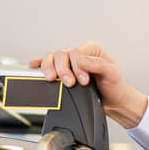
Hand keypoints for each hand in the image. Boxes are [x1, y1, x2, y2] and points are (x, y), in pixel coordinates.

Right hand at [30, 42, 147, 127]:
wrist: (112, 100)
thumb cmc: (114, 85)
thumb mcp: (113, 74)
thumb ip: (98, 65)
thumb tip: (80, 60)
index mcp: (91, 50)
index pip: (76, 52)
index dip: (77, 67)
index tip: (83, 81)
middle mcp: (78, 54)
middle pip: (61, 55)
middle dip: (63, 70)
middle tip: (70, 83)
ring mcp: (68, 62)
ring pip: (51, 58)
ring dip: (49, 69)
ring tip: (52, 79)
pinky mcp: (61, 71)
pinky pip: (45, 63)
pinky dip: (39, 64)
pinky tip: (34, 66)